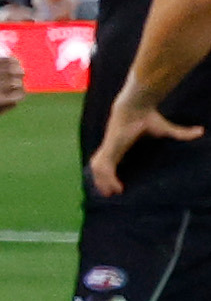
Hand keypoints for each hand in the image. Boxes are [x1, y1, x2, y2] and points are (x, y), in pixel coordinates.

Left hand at [87, 97, 201, 194]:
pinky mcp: (109, 149)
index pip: (111, 163)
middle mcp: (111, 148)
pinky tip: (116, 189)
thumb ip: (181, 133)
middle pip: (102, 169)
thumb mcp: (166, 129)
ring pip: (100, 171)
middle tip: (111, 195)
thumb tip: (201, 131)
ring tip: (112, 194)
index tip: (118, 185)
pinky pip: (105, 169)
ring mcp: (108, 149)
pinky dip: (109, 180)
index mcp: (120, 145)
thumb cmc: (149, 116)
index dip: (112, 174)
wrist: (137, 106)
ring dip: (104, 183)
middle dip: (103, 181)